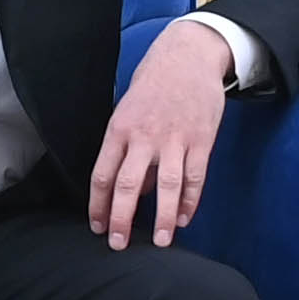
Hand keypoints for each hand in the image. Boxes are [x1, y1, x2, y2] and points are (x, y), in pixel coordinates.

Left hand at [90, 21, 235, 247]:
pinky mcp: (201, 140)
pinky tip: (184, 217)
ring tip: (161, 241)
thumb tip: (134, 189)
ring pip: (166, 186)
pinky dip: (190, 201)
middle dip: (121, 219)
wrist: (188, 55)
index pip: (102, 175)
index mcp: (120, 129)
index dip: (98, 206)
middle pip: (128, 186)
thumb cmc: (154, 83)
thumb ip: (127, 148)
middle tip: (118, 244)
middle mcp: (144, 136)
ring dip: (162, 218)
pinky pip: (195, 177)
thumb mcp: (129, 110)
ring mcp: (174, 139)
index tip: (97, 226)